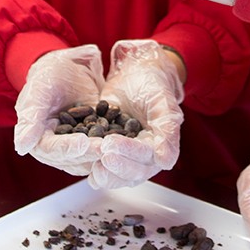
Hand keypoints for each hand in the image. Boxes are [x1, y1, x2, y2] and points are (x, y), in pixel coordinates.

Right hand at [13, 45, 107, 176]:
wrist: (70, 66)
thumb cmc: (49, 75)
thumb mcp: (39, 91)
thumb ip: (31, 118)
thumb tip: (22, 147)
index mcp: (37, 139)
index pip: (52, 150)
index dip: (68, 148)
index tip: (84, 143)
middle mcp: (57, 148)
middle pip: (73, 158)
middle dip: (91, 152)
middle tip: (108, 146)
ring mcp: (77, 145)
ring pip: (90, 156)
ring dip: (105, 153)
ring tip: (120, 145)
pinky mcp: (94, 139)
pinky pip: (103, 145)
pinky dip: (114, 144)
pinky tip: (128, 140)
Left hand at [92, 39, 184, 189]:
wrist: (136, 75)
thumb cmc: (153, 86)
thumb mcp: (163, 104)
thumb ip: (167, 131)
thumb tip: (165, 161)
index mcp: (160, 148)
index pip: (146, 158)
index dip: (129, 154)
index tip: (111, 145)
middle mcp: (143, 157)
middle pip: (131, 173)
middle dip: (116, 166)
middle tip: (101, 155)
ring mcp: (125, 155)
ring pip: (116, 174)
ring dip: (104, 173)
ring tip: (92, 166)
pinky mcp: (108, 151)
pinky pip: (100, 165)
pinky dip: (91, 165)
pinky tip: (82, 163)